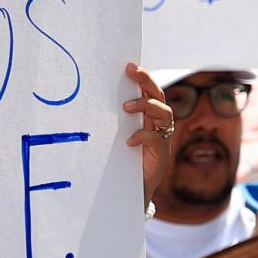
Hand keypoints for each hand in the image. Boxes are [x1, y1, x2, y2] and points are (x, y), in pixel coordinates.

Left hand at [122, 63, 174, 198]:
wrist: (132, 192)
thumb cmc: (123, 163)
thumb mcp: (117, 138)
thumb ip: (115, 123)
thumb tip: (93, 103)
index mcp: (148, 118)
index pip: (150, 92)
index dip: (143, 78)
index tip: (129, 66)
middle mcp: (159, 125)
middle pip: (159, 96)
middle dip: (147, 81)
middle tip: (132, 71)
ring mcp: (162, 139)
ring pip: (164, 113)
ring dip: (146, 106)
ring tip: (126, 107)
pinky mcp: (161, 155)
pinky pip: (156, 139)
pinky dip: (143, 136)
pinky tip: (129, 141)